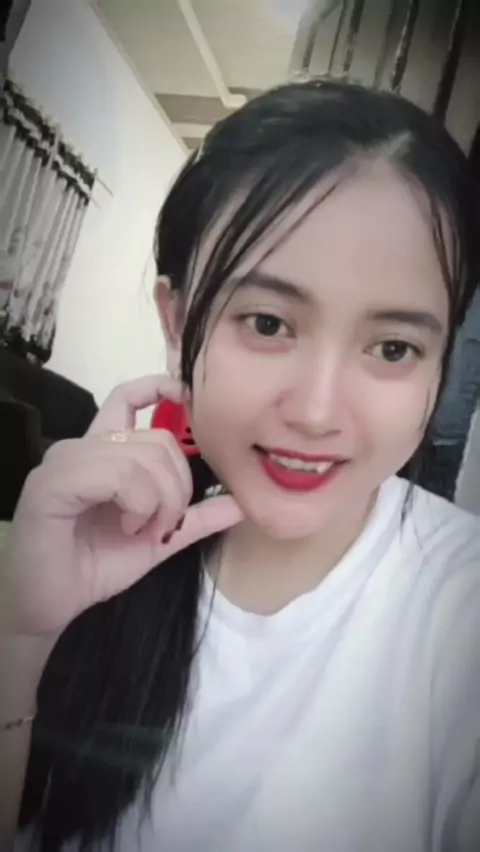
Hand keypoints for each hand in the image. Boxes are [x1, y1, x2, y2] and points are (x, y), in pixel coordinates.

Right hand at [1, 375, 242, 637]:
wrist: (50, 607)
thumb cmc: (94, 568)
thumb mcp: (158, 539)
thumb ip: (195, 518)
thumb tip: (241, 503)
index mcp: (104, 452)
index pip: (128, 396)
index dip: (161, 386)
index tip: (189, 400)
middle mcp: (82, 447)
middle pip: (157, 438)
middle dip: (178, 485)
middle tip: (164, 524)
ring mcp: (64, 462)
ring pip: (141, 456)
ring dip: (159, 500)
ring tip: (142, 530)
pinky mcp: (51, 484)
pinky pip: (117, 474)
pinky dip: (136, 503)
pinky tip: (125, 528)